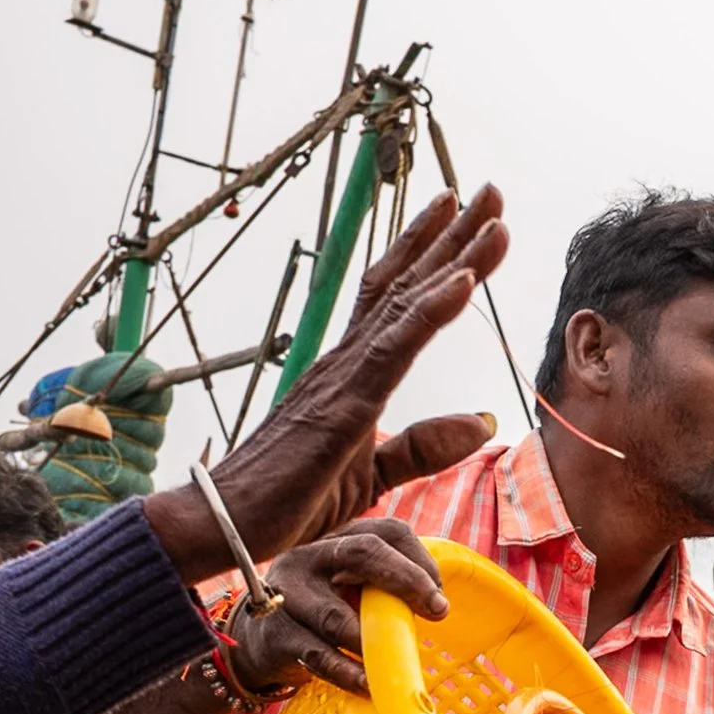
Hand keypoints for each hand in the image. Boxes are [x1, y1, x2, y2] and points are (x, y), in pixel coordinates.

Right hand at [146, 188, 509, 581]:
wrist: (223, 523)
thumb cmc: (288, 500)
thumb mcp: (371, 474)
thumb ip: (422, 448)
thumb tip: (481, 423)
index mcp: (349, 374)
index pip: (395, 301)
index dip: (429, 256)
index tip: (463, 216)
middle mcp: (344, 360)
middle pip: (404, 283)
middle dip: (450, 236)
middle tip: (490, 190)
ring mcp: (341, 376)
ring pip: (405, 302)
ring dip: (452, 255)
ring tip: (489, 212)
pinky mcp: (344, 405)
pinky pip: (395, 349)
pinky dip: (431, 311)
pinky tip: (463, 279)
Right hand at [225, 520, 447, 697]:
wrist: (257, 644)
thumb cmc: (322, 614)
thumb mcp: (351, 589)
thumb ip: (386, 588)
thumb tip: (437, 605)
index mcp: (337, 541)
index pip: (387, 532)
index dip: (420, 561)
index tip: (438, 596)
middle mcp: (309, 558)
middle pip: (362, 553)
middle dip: (405, 580)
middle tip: (436, 611)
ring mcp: (287, 594)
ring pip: (337, 617)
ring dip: (375, 641)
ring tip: (399, 659)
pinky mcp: (275, 634)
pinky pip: (318, 655)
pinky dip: (348, 673)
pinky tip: (369, 684)